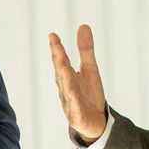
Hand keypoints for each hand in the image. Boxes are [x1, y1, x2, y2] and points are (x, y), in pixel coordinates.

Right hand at [48, 25, 107, 141]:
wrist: (96, 122)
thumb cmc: (89, 95)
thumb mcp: (90, 69)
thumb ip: (85, 50)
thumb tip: (83, 25)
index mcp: (68, 76)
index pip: (61, 60)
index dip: (57, 48)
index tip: (53, 36)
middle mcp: (66, 88)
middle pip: (61, 72)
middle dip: (58, 60)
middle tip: (56, 46)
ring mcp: (70, 102)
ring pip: (66, 89)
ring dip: (64, 78)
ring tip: (63, 66)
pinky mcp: (77, 116)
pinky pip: (75, 108)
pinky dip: (73, 101)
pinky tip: (73, 94)